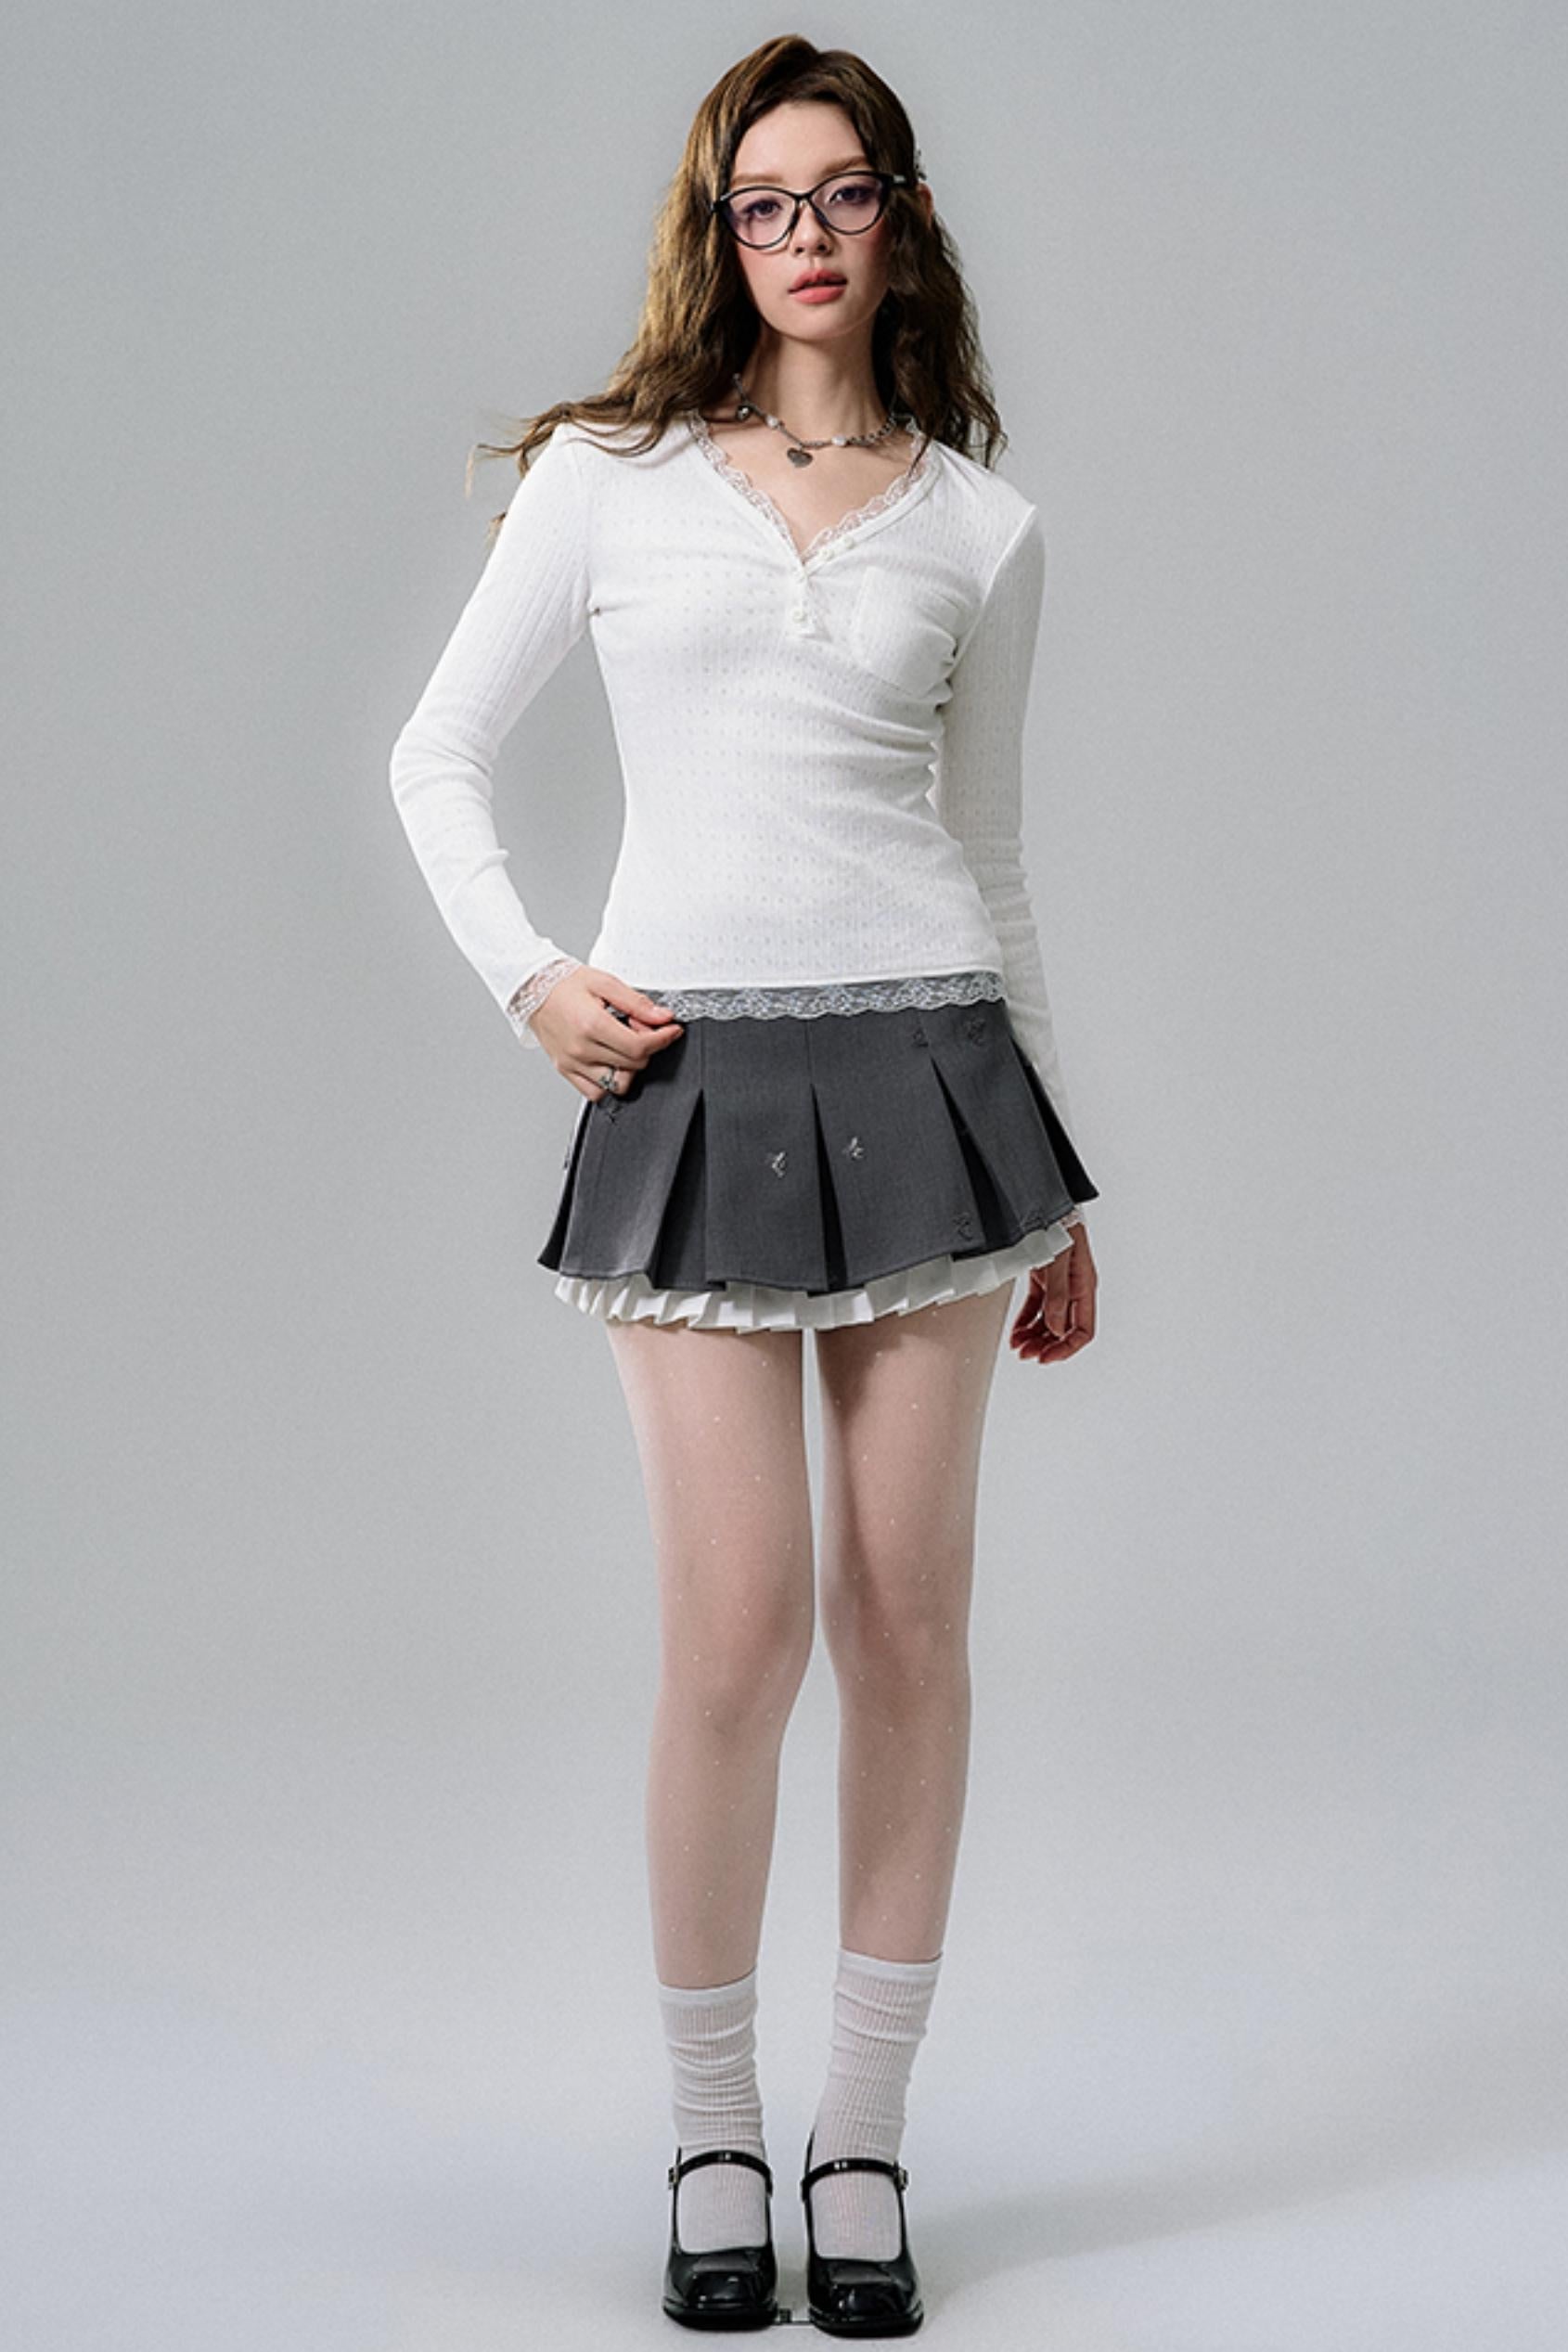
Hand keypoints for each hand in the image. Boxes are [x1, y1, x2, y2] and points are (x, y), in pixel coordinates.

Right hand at [529, 964, 684, 1101]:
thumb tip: (663, 1017)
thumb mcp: (605, 983)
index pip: (639, 1046)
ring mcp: (572, 1063)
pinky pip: (595, 1092)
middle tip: (640, 1027)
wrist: (532, 989)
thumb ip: (637, 1003)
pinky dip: (610, 1082)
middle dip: (647, 1046)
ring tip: (624, 1045)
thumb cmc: (564, 984)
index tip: (671, 1031)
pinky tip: (611, 1061)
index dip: (663, 1039)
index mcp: (591, 1024)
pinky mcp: (566, 1070)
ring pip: (618, 1083)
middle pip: (633, 1064)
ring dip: (630, 1067)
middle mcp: (581, 1048)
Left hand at [1010, 1219, 1096, 1362]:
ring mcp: (1058, 1284)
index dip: (1066, 1348)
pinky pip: (1036, 1308)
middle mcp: (1074, 1289)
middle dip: (1046, 1345)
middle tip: (1026, 1355)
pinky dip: (1025, 1322)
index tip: (1046, 1357)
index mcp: (1085, 1287)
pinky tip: (1015, 1333)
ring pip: (1049, 1322)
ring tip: (1018, 1347)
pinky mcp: (1043, 1278)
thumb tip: (1057, 1329)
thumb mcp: (1058, 1260)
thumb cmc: (1057, 1224)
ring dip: (1034, 1337)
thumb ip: (1057, 1294)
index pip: (1084, 1330)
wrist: (1043, 1200)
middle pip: (1065, 1330)